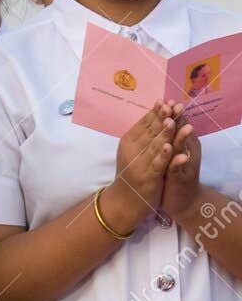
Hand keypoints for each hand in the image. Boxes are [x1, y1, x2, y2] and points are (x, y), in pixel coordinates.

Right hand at [101, 100, 182, 232]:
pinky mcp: (147, 177)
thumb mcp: (133, 151)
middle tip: (176, 105)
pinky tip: (169, 147)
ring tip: (174, 120)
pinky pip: (157, 164)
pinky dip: (162, 155)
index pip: (144, 123)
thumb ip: (142, 135)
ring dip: (165, 133)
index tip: (168, 100)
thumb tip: (154, 116)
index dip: (156, 112)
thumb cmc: (131, 173)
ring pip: (155, 145)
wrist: (124, 200)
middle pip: (151, 131)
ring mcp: (139, 163)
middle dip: (164, 117)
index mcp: (128, 141)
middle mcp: (132, 149)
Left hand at [159, 103, 201, 221]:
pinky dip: (180, 162)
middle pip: (181, 133)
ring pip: (183, 149)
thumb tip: (162, 118)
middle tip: (175, 105)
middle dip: (177, 120)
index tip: (167, 100)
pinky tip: (180, 156)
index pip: (176, 126)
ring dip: (182, 137)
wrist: (180, 200)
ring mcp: (185, 166)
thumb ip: (166, 137)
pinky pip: (181, 170)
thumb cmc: (171, 174)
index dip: (171, 114)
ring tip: (181, 125)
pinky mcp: (181, 180)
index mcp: (182, 144)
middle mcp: (186, 152)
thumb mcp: (167, 153)